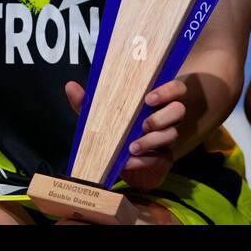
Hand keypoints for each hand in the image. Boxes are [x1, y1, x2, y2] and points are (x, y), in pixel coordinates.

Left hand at [64, 79, 185, 190]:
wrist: (120, 164)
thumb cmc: (114, 132)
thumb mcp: (99, 117)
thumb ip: (87, 102)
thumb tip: (70, 86)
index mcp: (155, 102)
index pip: (175, 89)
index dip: (168, 90)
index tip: (149, 97)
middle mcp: (166, 118)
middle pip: (179, 110)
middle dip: (162, 116)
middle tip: (143, 123)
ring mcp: (167, 139)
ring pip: (171, 135)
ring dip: (152, 140)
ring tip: (132, 146)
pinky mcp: (163, 160)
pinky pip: (160, 159)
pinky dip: (144, 160)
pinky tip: (129, 161)